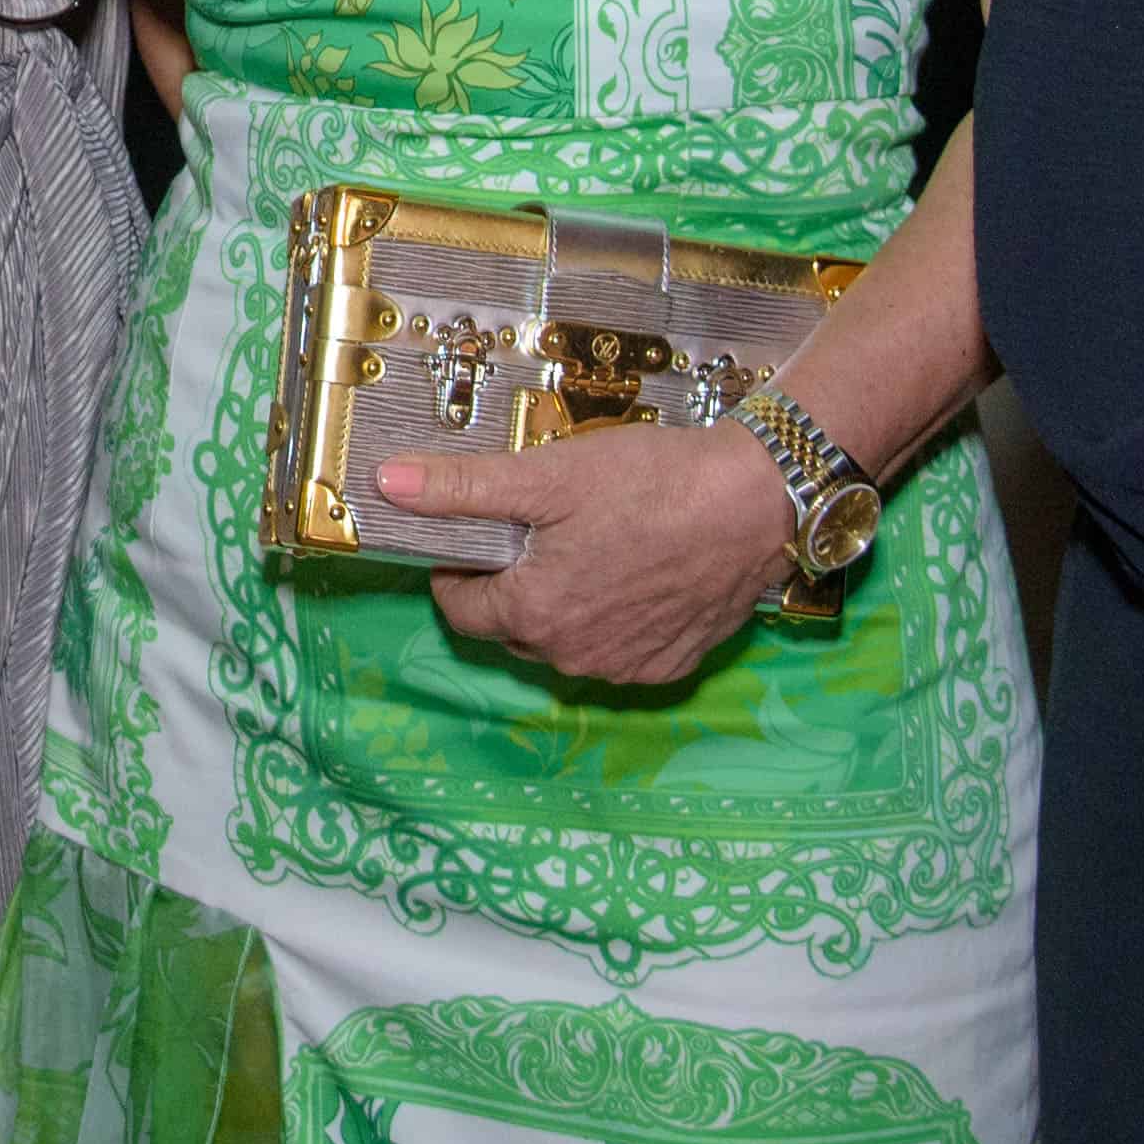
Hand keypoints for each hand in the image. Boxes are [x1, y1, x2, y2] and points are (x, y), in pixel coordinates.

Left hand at [382, 422, 802, 688]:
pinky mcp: (671, 664)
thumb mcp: (545, 476)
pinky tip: (636, 571)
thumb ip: (461, 488)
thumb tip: (388, 485)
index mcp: (534, 614)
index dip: (459, 569)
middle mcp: (574, 656)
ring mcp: (626, 667)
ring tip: (594, 544)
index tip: (479, 535)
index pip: (459, 609)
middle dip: (514, 584)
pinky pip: (619, 650)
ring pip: (566, 641)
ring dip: (565, 603)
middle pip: (513, 627)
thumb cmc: (652, 484)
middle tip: (543, 529)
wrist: (756, 502)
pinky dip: (616, 619)